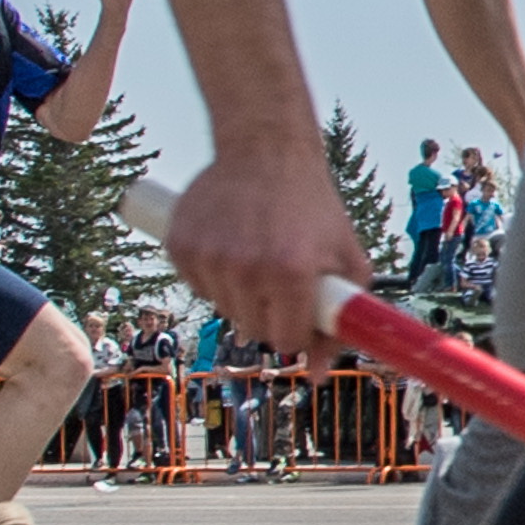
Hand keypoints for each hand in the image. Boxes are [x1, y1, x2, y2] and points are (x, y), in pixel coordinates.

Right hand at [163, 150, 363, 361]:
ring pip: (224, 310)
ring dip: (242, 295)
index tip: (302, 310)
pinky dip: (214, 276)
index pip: (287, 340)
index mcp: (289, 272)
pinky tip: (231, 244)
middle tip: (281, 279)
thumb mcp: (345, 257)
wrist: (266, 149)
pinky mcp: (179, 244)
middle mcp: (245, 267)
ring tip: (257, 254)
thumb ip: (341, 319)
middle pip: (254, 331)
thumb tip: (314, 375)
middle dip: (272, 314)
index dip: (298, 329)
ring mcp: (207, 255)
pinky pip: (198, 286)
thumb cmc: (312, 206)